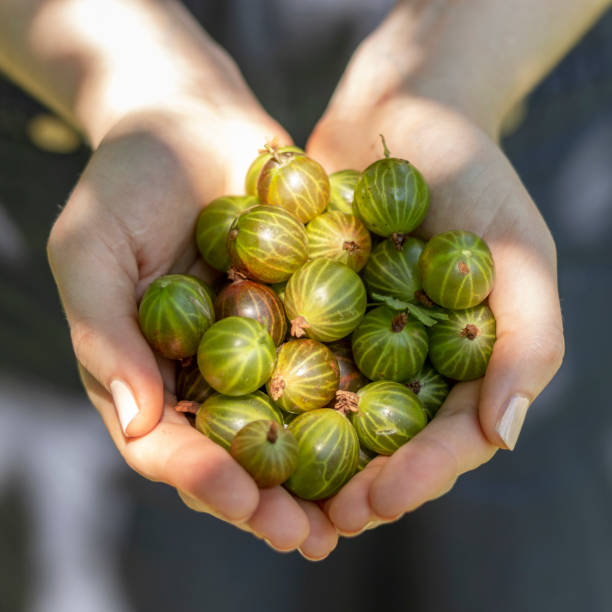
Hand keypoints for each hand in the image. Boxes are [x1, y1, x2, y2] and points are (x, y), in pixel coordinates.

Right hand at [47, 103, 337, 558]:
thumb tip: (139, 424)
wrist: (190, 120)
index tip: (240, 500)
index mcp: (151, 373)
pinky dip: (356, 400)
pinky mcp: (307, 312)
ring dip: (321, 471)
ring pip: (290, 423)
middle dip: (270, 498)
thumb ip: (104, 336)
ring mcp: (261, 345)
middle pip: (236, 451)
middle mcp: (209, 372)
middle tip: (308, 537)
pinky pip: (331, 362)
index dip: (201, 476)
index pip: (169, 445)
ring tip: (357, 513)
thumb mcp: (93, 252)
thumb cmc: (125, 182)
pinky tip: (392, 432)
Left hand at [307, 93, 563, 533]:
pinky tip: (242, 421)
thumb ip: (525, 339)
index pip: (450, 437)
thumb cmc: (472, 173)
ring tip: (277, 494)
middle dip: (360, 484)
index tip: (379, 501)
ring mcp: (361, 337)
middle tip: (322, 519)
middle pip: (389, 441)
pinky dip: (273, 393)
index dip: (420, 476)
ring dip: (309, 458)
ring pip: (337, 414)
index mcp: (467, 360)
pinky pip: (295, 358)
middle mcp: (413, 359)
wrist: (402, 110)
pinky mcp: (314, 308)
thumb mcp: (516, 248)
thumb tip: (504, 436)